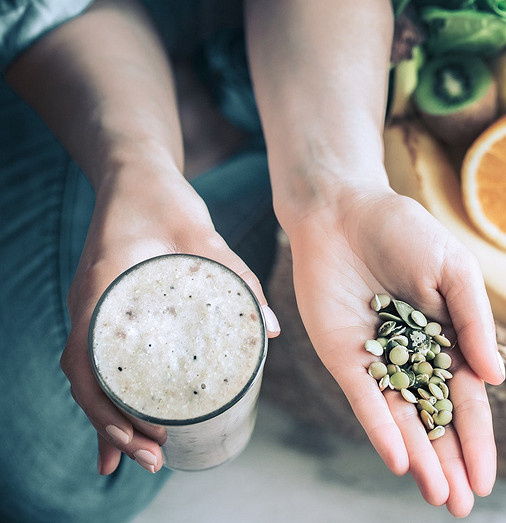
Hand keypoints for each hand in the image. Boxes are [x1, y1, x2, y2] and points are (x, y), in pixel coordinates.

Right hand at [59, 175, 279, 474]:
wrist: (135, 174)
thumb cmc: (164, 199)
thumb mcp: (203, 235)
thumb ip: (238, 277)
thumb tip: (274, 329)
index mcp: (101, 293)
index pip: (87, 369)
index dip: (111, 412)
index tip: (147, 439)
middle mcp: (88, 308)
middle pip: (87, 385)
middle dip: (114, 430)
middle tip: (155, 461)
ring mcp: (93, 312)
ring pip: (90, 380)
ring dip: (109, 421)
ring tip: (139, 458)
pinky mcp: (107, 311)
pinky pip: (100, 362)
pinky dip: (110, 397)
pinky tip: (128, 424)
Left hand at [285, 185, 505, 516]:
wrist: (345, 208)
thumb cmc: (406, 231)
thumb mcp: (454, 271)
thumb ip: (474, 323)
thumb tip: (496, 379)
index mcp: (447, 341)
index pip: (466, 401)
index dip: (477, 441)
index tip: (486, 480)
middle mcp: (413, 359)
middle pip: (435, 421)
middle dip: (450, 464)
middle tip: (462, 507)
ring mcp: (377, 361)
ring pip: (402, 420)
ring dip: (420, 458)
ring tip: (439, 496)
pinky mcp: (343, 357)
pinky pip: (365, 399)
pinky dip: (382, 428)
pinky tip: (399, 458)